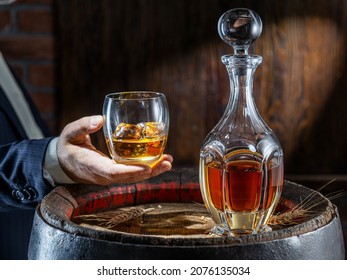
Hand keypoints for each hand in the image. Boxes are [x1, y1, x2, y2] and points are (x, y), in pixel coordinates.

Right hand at [56, 115, 172, 184]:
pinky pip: (132, 173)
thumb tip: (100, 119)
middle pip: (129, 177)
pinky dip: (146, 168)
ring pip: (133, 177)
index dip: (131, 171)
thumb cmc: (68, 146)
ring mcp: (110, 176)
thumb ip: (83, 126)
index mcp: (92, 166)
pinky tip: (159, 161)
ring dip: (152, 171)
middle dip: (149, 171)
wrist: (63, 162)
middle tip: (167, 163)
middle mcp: (103, 175)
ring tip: (168, 162)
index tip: (147, 167)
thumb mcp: (70, 133)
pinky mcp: (115, 173)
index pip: (114, 172)